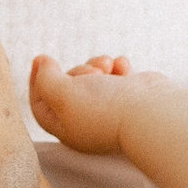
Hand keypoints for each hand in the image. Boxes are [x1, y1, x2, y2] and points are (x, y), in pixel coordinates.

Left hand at [28, 53, 170, 155]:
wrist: (151, 112)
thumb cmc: (104, 109)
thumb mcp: (62, 94)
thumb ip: (45, 79)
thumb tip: (42, 63)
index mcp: (67, 128)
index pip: (41, 105)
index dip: (36, 81)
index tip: (40, 59)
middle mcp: (88, 121)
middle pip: (67, 86)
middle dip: (76, 71)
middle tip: (90, 72)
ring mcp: (110, 108)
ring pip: (92, 76)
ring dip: (97, 64)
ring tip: (108, 66)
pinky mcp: (130, 96)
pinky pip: (116, 74)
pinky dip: (118, 67)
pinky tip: (124, 68)